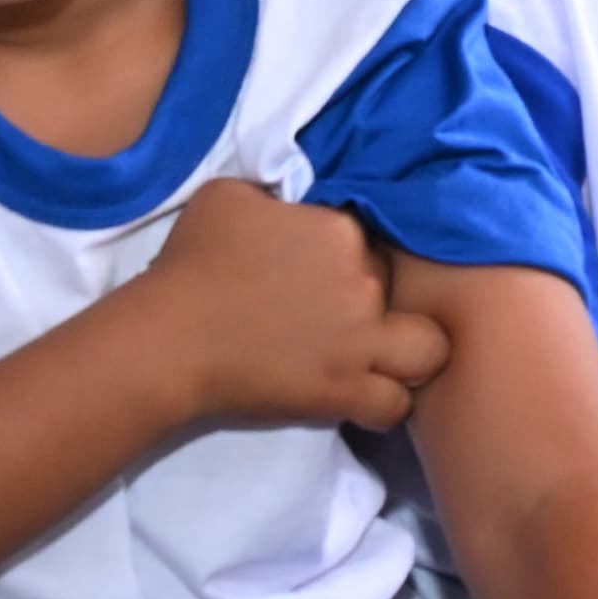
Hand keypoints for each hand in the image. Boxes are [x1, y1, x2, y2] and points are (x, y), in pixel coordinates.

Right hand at [136, 180, 451, 432]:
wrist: (170, 338)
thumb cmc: (193, 264)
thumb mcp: (230, 196)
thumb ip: (275, 194)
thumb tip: (287, 204)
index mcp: (341, 231)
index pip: (375, 238)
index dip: (354, 255)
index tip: (323, 272)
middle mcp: (363, 282)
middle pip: (400, 288)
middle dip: (379, 300)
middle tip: (341, 315)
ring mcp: (359, 341)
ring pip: (427, 350)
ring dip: (411, 352)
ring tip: (383, 359)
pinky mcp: (342, 391)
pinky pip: (395, 404)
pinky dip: (388, 403)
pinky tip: (366, 397)